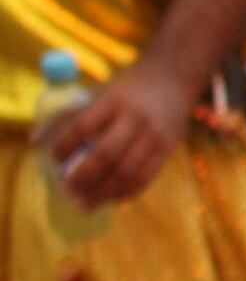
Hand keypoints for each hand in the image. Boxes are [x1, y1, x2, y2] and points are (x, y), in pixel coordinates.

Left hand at [42, 61, 192, 210]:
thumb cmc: (128, 86)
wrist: (175, 76)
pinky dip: (126, 192)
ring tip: (84, 204)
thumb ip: (67, 114)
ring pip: (127, 172)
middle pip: (106, 155)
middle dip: (82, 178)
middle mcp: (136, 117)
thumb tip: (34, 142)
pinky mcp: (168, 147)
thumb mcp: (99, 91)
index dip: (64, 146)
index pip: (83, 126)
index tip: (55, 158)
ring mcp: (155, 134)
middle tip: (67, 190)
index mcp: (114, 100)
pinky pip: (146, 177)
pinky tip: (110, 198)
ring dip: (103, 192)